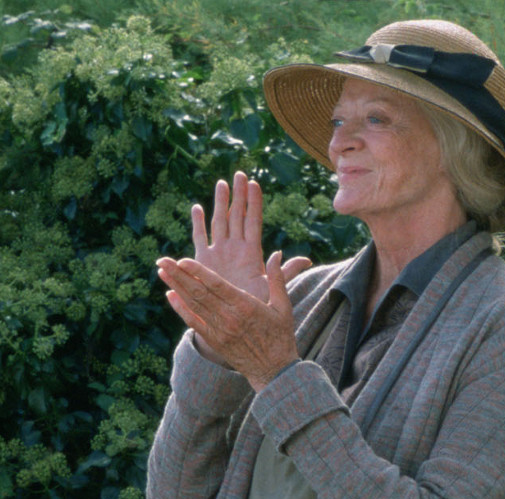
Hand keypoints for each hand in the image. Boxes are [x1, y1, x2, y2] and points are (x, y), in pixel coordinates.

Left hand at [159, 174, 313, 388]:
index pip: (216, 284)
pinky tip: (170, 295)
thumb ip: (277, 278)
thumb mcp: (284, 306)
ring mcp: (219, 330)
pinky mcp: (214, 340)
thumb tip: (277, 252)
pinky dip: (180, 308)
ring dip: (175, 287)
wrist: (274, 371)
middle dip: (178, 274)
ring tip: (162, 271)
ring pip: (193, 304)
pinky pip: (193, 322)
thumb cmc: (281, 335)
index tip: (182, 260)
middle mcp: (229, 317)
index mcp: (246, 305)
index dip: (197, 271)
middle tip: (162, 259)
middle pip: (198, 292)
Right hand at [184, 170, 313, 337]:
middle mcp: (235, 247)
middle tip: (239, 173)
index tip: (255, 183)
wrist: (233, 319)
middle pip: (237, 215)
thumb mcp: (271, 288)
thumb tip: (307, 259)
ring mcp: (219, 251)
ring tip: (221, 183)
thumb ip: (285, 273)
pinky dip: (198, 223)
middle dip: (238, 195)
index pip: (254, 221)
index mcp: (251, 252)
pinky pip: (200, 237)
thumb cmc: (254, 306)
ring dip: (220, 202)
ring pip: (219, 221)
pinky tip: (197, 207)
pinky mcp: (203, 259)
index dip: (254, 203)